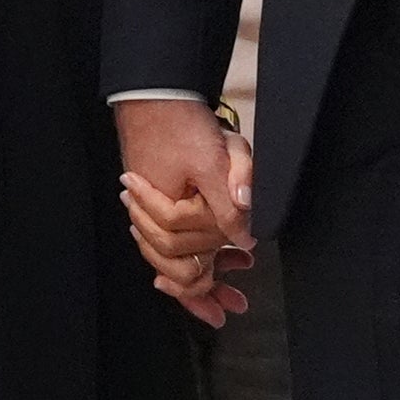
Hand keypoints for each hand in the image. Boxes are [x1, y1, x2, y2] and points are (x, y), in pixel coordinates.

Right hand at [115, 98, 254, 330]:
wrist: (157, 94)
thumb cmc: (184, 124)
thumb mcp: (218, 159)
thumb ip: (232, 198)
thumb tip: (247, 236)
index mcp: (168, 208)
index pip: (187, 255)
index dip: (211, 277)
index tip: (235, 292)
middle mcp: (154, 215)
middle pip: (175, 264)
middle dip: (204, 290)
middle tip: (233, 306)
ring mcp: (152, 209)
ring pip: (171, 258)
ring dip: (199, 278)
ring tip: (231, 290)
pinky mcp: (157, 201)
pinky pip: (169, 239)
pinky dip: (191, 255)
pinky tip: (218, 261)